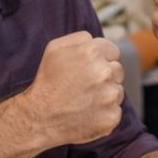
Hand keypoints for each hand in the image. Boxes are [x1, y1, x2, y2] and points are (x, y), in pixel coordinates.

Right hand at [21, 31, 123, 145]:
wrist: (40, 119)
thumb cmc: (47, 82)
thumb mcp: (55, 49)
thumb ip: (80, 38)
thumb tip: (96, 40)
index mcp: (92, 52)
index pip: (113, 52)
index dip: (101, 60)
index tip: (89, 70)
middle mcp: (104, 72)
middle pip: (117, 70)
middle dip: (104, 77)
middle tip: (84, 86)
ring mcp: (110, 96)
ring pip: (117, 91)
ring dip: (106, 95)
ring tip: (84, 101)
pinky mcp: (112, 116)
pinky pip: (116, 110)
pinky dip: (104, 113)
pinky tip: (87, 114)